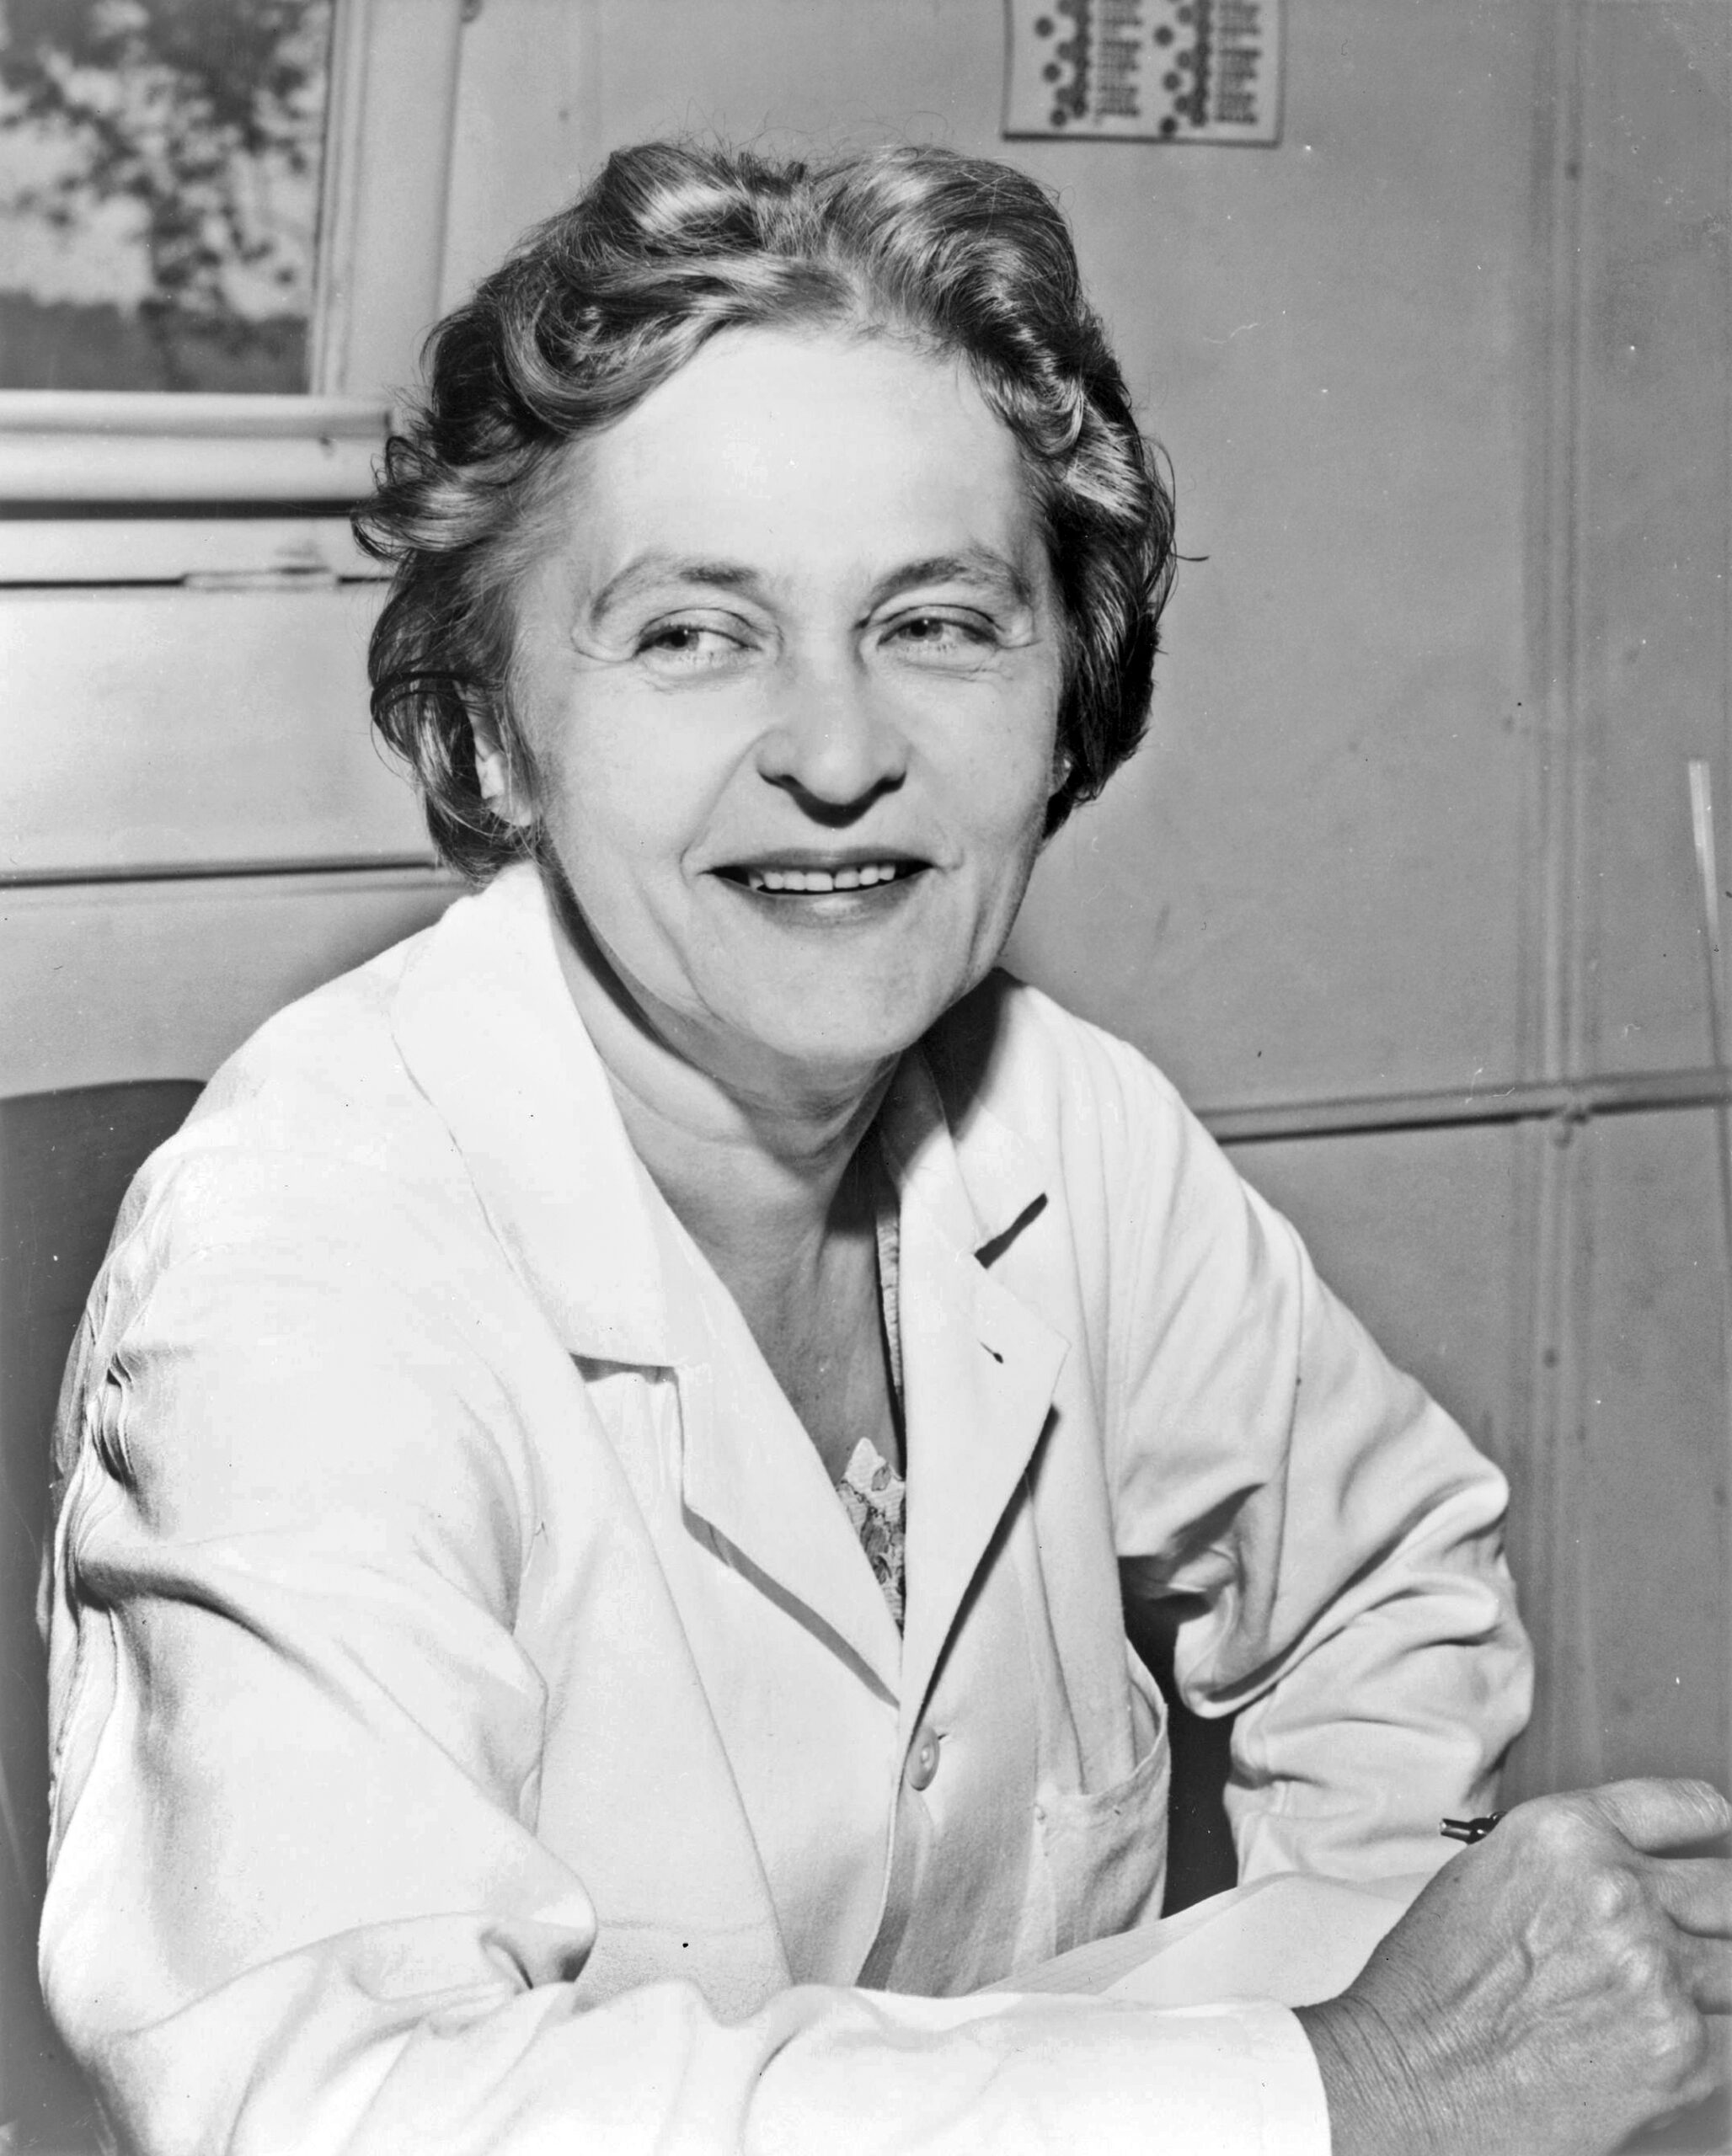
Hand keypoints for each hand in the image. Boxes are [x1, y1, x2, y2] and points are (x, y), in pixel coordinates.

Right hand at [1296, 1778, 1731, 2155]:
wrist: (1407, 2078)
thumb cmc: (1429, 1986)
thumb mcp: (1487, 1875)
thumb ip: (1570, 1866)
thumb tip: (1632, 1875)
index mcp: (1567, 1836)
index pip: (1683, 1809)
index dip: (1711, 1825)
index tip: (1722, 1836)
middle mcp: (1620, 1893)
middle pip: (1729, 1891)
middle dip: (1720, 1913)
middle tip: (1701, 1934)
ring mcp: (1658, 1973)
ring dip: (1713, 1984)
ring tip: (1662, 2001)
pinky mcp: (1682, 2054)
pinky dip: (1709, 2045)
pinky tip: (1659, 2047)